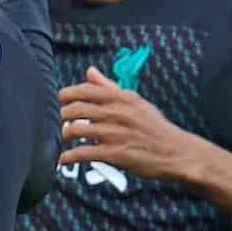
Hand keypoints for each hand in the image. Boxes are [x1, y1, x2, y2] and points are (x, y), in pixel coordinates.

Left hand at [58, 66, 197, 180]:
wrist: (177, 152)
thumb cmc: (155, 127)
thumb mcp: (136, 102)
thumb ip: (109, 87)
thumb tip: (90, 71)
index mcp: (121, 98)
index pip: (85, 90)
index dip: (65, 94)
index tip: (57, 99)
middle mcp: (117, 113)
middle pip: (75, 109)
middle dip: (59, 116)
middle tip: (54, 121)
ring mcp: (115, 134)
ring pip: (75, 130)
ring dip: (62, 135)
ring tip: (59, 139)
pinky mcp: (114, 154)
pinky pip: (83, 154)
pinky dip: (68, 157)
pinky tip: (62, 159)